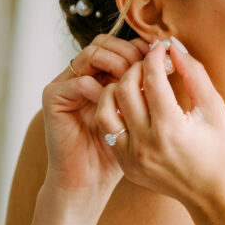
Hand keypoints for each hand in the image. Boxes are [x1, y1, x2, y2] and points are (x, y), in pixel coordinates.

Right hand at [41, 34, 149, 202]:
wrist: (89, 181)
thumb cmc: (119, 152)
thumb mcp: (140, 114)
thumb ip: (148, 88)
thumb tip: (171, 59)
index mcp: (101, 75)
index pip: (119, 46)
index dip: (139, 48)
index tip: (161, 59)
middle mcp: (82, 74)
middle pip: (104, 43)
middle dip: (129, 52)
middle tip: (148, 67)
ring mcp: (66, 84)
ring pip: (92, 55)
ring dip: (116, 65)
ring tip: (132, 84)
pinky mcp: (53, 98)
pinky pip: (79, 82)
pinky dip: (99, 89)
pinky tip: (114, 104)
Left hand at [94, 39, 224, 217]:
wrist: (217, 196)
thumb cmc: (223, 150)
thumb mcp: (214, 108)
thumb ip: (194, 73)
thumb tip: (174, 47)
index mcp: (171, 129)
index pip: (152, 78)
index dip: (155, 56)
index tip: (161, 48)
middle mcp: (146, 144)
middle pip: (123, 90)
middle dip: (135, 69)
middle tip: (149, 64)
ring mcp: (132, 158)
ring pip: (106, 111)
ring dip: (117, 91)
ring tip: (136, 85)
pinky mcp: (126, 167)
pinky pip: (109, 132)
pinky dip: (116, 114)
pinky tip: (133, 107)